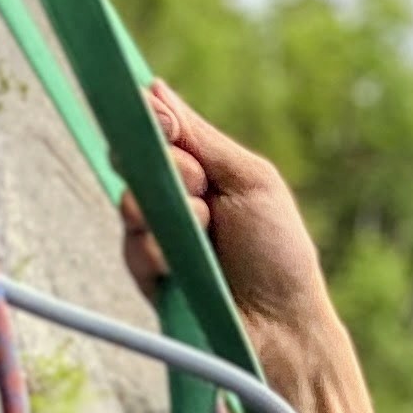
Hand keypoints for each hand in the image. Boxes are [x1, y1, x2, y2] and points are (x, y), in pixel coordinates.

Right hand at [121, 82, 336, 334]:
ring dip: (169, 209)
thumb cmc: (278, 253)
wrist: (282, 324)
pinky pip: (131, 247)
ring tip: (205, 227)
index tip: (168, 125)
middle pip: (134, 158)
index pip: (156, 131)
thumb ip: (203, 138)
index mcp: (201, 172)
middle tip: (199, 184)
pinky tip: (182, 263)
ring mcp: (156, 238)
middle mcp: (173, 200)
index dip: (154, 120)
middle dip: (166, 165)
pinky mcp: (147, 277)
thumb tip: (155, 88)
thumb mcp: (251, 181)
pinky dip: (157, 248)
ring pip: (130, 201)